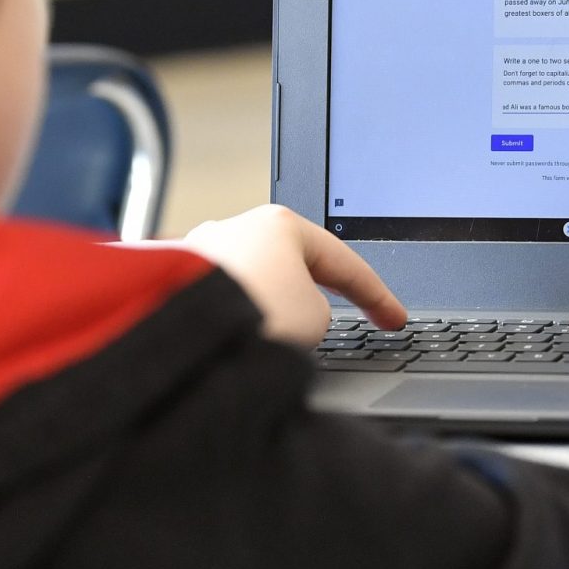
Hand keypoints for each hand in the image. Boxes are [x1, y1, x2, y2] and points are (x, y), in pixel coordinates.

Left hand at [176, 205, 406, 346]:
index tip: (393, 318)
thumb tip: (292, 315)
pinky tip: (240, 344)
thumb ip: (318, 309)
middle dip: (313, 299)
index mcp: (279, 223)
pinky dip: (237, 322)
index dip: (376, 295)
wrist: (187, 341)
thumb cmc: (249, 317)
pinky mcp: (175, 283)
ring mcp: (201, 253)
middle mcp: (235, 228)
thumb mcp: (316, 317)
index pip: (341, 261)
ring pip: (255, 286)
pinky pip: (222, 304)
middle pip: (293, 267)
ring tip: (273, 345)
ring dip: (270, 313)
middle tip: (331, 330)